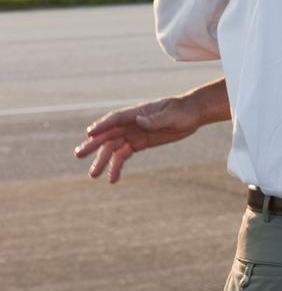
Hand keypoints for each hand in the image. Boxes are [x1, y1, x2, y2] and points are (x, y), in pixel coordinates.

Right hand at [73, 96, 204, 182]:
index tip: (89, 133)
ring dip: (102, 160)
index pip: (116, 118)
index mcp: (138, 112)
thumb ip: (156, 119)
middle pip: (109, 134)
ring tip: (93, 175)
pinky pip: (123, 155)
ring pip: (113, 148)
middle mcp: (132, 123)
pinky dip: (116, 166)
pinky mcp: (139, 143)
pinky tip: (112, 179)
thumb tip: (140, 121)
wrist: (193, 115)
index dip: (103, 125)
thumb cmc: (184, 111)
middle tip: (78, 155)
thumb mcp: (173, 114)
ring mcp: (134, 134)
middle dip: (93, 144)